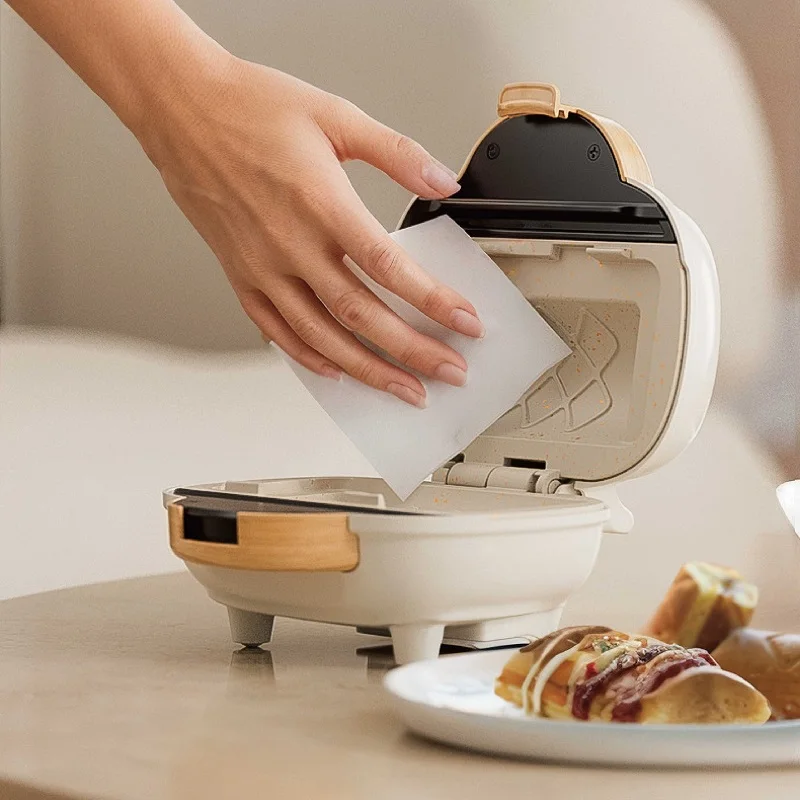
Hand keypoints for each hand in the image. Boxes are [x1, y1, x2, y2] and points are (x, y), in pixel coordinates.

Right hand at [141, 58, 482, 407]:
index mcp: (322, 204)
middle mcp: (291, 246)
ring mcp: (263, 268)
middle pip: (362, 316)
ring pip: (321, 337)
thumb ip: (396, 153)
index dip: (435, 302)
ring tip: (404, 389)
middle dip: (413, 352)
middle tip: (450, 373)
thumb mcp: (335, 115)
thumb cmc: (250, 108)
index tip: (466, 324)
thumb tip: (443, 181)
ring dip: (368, 370)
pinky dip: (309, 357)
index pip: (391, 269)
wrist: (181, 109)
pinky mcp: (241, 277)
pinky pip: (277, 331)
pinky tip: (336, 371)